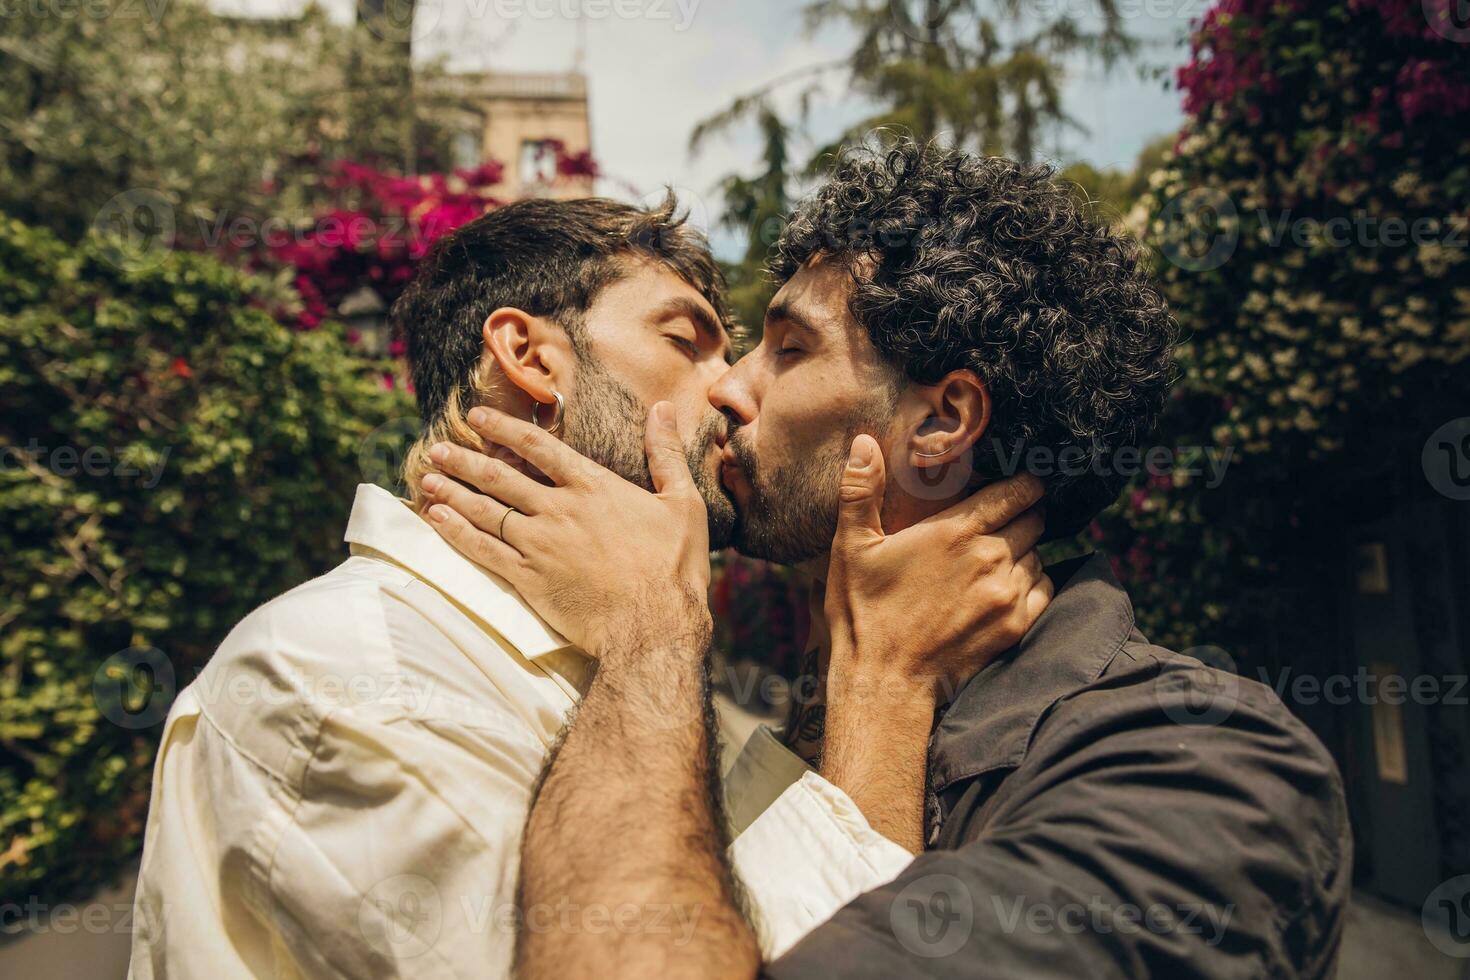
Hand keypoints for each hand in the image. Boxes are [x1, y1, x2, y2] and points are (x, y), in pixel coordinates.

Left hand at [419, 402, 712, 658]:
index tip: (477, 416)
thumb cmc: (674, 567)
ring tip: (427, 478)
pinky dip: (456, 532)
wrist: (653, 627)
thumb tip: (664, 408)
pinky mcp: (528, 579)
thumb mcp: (683, 503)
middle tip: (437, 449)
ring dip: (453, 492)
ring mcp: (539, 545)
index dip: (503, 428)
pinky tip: (436, 519)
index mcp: (593, 486)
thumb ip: (666, 454)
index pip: (537, 446)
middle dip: (464, 460)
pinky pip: (483, 550)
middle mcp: (559, 509)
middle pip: (500, 476)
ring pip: (485, 510)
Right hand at [823, 434, 1051, 704]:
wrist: (884, 680)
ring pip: (1038, 555)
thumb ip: (860, 491)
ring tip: (1003, 554)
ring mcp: (1006, 593)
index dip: (1025, 484)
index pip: (1015, 492)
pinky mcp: (1015, 626)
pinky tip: (1011, 584)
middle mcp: (990, 558)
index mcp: (955, 531)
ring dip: (1027, 550)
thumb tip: (864, 442)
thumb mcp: (851, 548)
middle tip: (1011, 517)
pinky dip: (1035, 581)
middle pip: (1034, 520)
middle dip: (1026, 514)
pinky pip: (1044, 589)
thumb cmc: (864, 612)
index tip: (1024, 483)